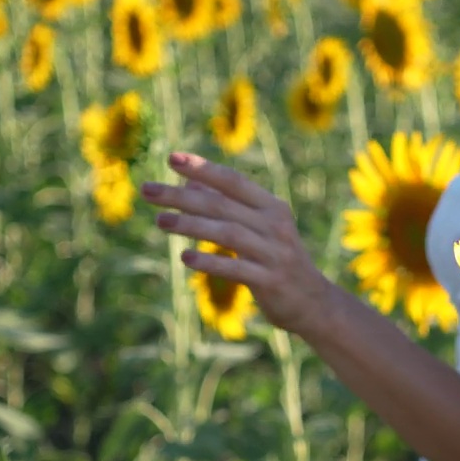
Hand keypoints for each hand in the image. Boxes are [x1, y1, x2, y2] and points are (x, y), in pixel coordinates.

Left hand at [139, 152, 336, 337]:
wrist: (312, 302)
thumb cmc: (276, 260)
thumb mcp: (257, 229)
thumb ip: (227, 207)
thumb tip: (189, 184)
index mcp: (272, 207)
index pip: (232, 181)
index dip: (202, 168)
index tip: (170, 158)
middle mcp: (274, 225)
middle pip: (222, 204)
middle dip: (181, 196)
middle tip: (147, 190)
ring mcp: (274, 253)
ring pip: (227, 233)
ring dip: (190, 225)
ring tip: (160, 221)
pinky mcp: (270, 280)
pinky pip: (236, 268)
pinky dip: (210, 261)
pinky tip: (185, 257)